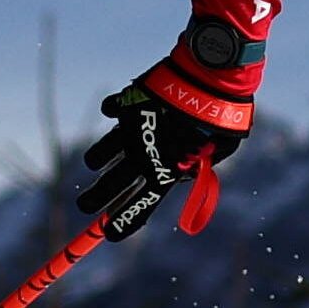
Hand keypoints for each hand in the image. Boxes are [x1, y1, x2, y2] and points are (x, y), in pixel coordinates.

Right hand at [83, 33, 259, 231]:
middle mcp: (144, 154)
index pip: (142, 205)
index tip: (111, 233)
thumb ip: (200, 166)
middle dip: (94, 198)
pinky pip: (111, 109)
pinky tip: (115, 112)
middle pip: (110, 185)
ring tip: (95, 163)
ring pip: (100, 153)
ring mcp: (132, 129)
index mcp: (168, 170)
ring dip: (98, 159)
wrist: (213, 74)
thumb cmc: (223, 114)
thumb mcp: (221, 148)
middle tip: (84, 206)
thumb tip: (182, 175)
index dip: (125, 221)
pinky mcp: (128, 102)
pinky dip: (112, 111)